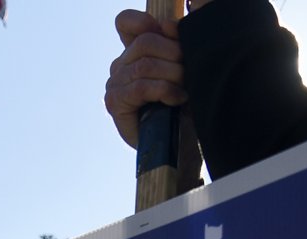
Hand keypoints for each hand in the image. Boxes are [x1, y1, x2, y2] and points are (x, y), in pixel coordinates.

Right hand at [105, 10, 188, 148]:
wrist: (184, 149)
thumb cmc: (187, 110)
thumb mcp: (184, 69)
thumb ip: (174, 45)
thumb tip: (171, 26)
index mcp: (134, 53)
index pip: (126, 22)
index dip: (147, 22)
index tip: (173, 33)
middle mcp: (120, 66)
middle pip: (145, 42)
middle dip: (175, 54)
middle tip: (191, 72)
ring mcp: (115, 84)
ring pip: (145, 64)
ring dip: (173, 75)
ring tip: (187, 89)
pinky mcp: (115, 103)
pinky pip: (140, 86)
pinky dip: (164, 91)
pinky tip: (177, 100)